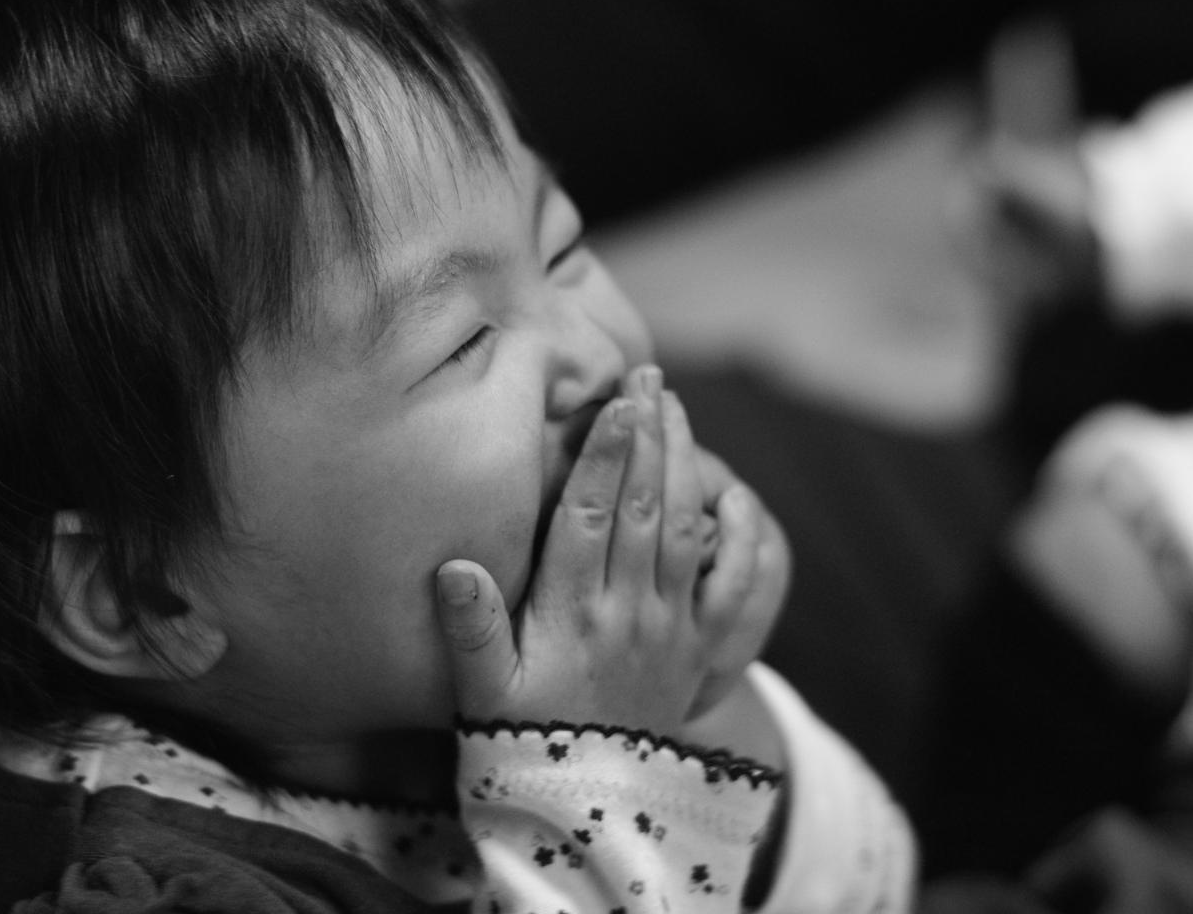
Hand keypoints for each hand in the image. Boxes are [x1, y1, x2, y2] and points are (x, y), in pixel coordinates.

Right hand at [433, 365, 787, 734]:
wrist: (589, 815)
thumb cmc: (521, 745)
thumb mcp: (480, 697)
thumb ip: (470, 632)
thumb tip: (454, 565)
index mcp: (570, 616)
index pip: (589, 519)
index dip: (604, 457)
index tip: (616, 403)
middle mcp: (626, 614)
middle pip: (642, 507)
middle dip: (648, 437)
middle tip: (650, 377)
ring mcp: (668, 630)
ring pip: (682, 530)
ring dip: (682, 465)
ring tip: (675, 408)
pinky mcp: (698, 651)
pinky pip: (731, 588)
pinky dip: (738, 540)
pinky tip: (733, 495)